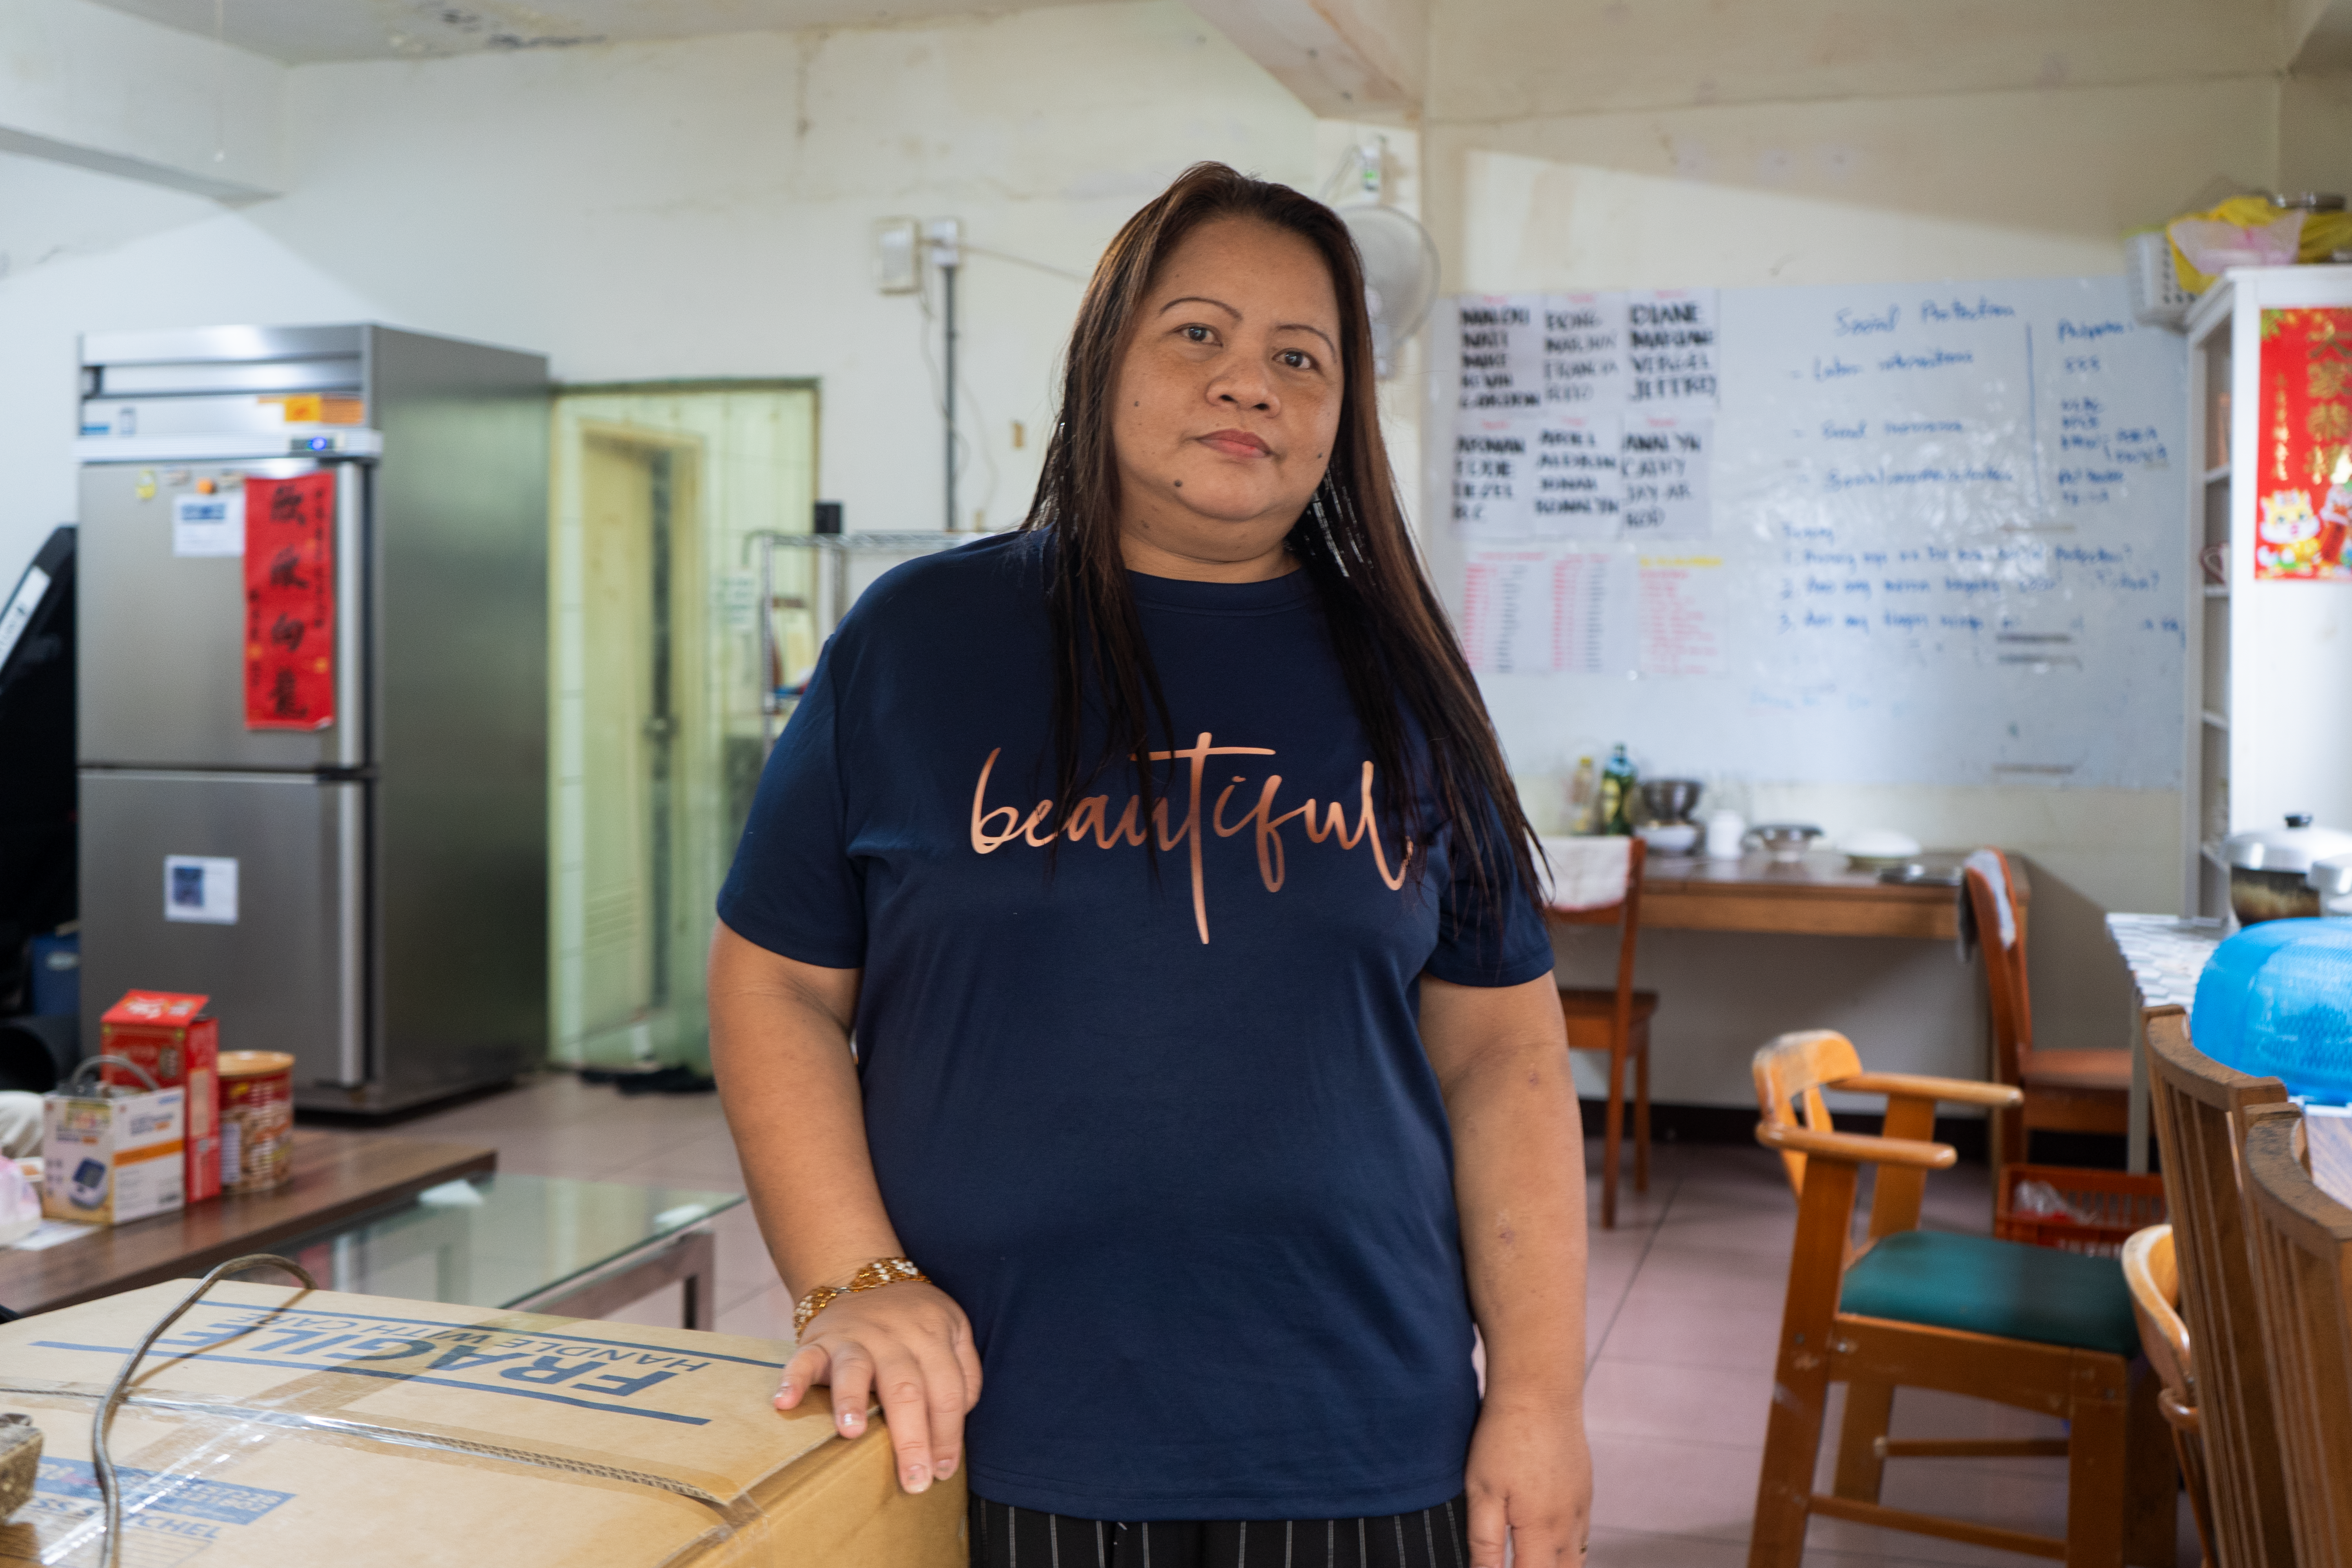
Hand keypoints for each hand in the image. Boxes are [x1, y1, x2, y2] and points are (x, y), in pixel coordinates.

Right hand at [774, 1281, 982, 1493]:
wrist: (861, 1275)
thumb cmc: (912, 1316)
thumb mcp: (953, 1327)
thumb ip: (965, 1369)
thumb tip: (963, 1415)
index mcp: (931, 1337)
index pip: (947, 1391)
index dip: (948, 1434)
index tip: (943, 1470)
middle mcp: (894, 1337)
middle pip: (907, 1389)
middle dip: (912, 1439)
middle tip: (915, 1480)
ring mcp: (854, 1337)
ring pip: (855, 1368)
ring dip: (851, 1400)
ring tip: (851, 1433)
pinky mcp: (819, 1340)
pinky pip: (803, 1358)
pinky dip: (792, 1379)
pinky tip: (784, 1403)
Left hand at [1463, 1393, 1592, 1567]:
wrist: (1540, 1391)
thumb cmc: (1503, 1437)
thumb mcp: (1482, 1490)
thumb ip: (1484, 1542)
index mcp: (1540, 1529)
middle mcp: (1567, 1525)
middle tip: (1518, 1564)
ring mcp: (1581, 1508)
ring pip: (1577, 1560)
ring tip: (1532, 1561)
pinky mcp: (1585, 1492)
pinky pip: (1583, 1536)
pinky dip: (1569, 1551)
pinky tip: (1551, 1548)